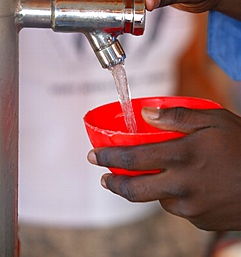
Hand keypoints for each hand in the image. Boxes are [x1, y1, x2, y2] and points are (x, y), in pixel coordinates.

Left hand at [88, 107, 240, 230]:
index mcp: (182, 156)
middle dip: (114, 183)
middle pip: (135, 190)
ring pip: (158, 198)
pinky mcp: (201, 220)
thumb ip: (177, 116)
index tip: (94, 155)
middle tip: (105, 178)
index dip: (109, 156)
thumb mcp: (213, 119)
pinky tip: (189, 184)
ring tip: (159, 173)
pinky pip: (179, 208)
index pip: (133, 158)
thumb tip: (146, 114)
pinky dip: (176, 196)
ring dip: (151, 187)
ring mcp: (192, 207)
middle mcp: (182, 185)